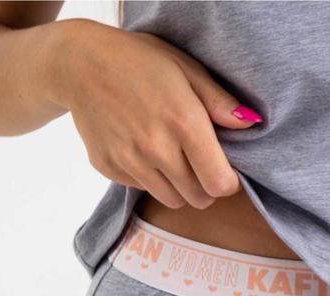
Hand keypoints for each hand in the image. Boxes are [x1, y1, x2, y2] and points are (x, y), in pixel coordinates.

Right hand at [59, 20, 262, 209]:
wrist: (80, 65)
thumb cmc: (140, 62)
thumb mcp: (186, 69)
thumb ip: (219, 102)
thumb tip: (250, 124)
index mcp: (183, 123)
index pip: (219, 184)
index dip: (227, 182)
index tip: (224, 170)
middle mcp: (157, 149)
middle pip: (197, 198)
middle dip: (204, 187)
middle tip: (199, 164)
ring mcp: (130, 162)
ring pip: (171, 200)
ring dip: (179, 187)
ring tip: (173, 158)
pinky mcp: (109, 168)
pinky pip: (142, 188)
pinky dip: (149, 178)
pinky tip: (143, 150)